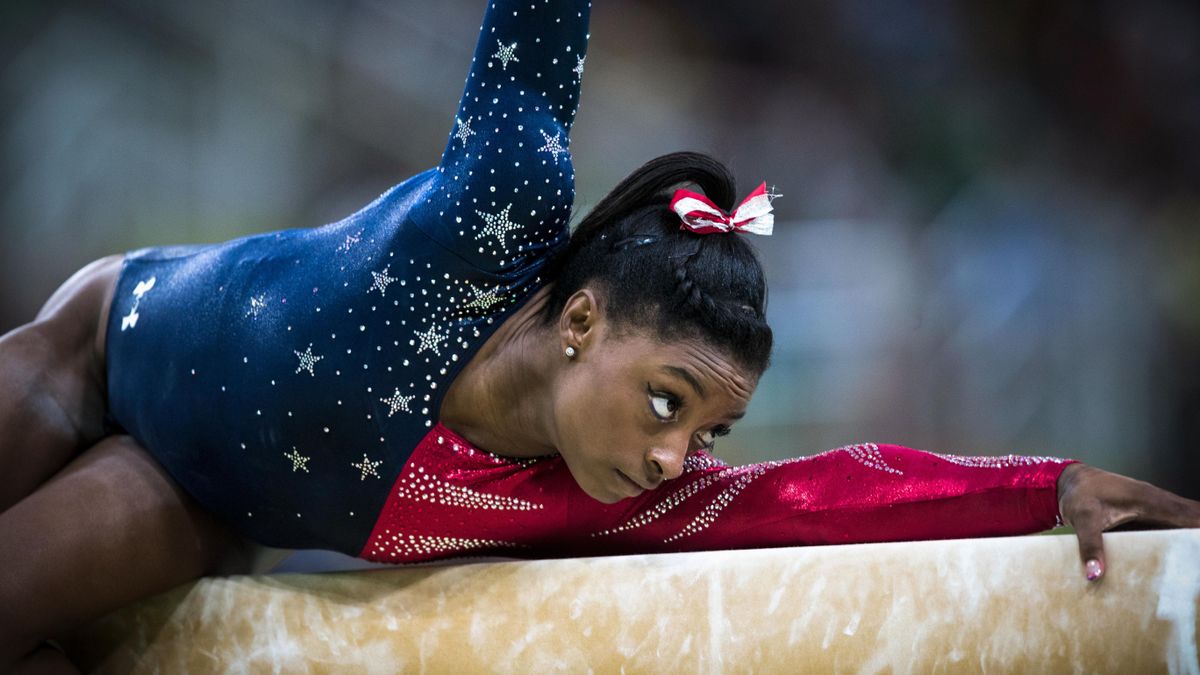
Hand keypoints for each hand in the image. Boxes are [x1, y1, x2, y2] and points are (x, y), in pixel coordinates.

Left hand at [1056, 462, 1199, 581]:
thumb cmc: (1079, 494)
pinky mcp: (1148, 512)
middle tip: (1195, 562)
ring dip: (1192, 535)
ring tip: (1191, 561)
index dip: (1199, 529)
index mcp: (1150, 500)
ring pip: (1185, 519)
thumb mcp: (1082, 519)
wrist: (1070, 481)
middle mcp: (1158, 500)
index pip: (1191, 515)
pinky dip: (1181, 534)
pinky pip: (1172, 522)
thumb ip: (1090, 545)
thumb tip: (1095, 574)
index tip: (1199, 549)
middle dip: (1197, 538)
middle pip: (1193, 516)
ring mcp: (1154, 505)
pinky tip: (1182, 552)